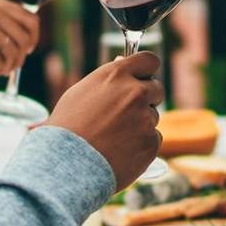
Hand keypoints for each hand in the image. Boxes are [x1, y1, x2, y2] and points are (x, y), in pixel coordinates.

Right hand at [0, 0, 38, 83]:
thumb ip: (2, 23)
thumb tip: (32, 36)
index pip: (31, 18)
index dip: (33, 38)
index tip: (26, 51)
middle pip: (27, 38)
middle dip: (20, 57)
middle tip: (4, 65)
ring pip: (16, 54)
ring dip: (5, 67)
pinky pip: (2, 65)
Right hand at [45, 52, 164, 190]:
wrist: (68, 164)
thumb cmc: (67, 128)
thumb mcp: (81, 93)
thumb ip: (108, 78)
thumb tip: (122, 63)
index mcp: (117, 75)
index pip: (149, 60)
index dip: (147, 71)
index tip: (143, 78)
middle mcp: (135, 93)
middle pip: (157, 89)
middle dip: (147, 98)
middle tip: (126, 113)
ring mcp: (146, 118)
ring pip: (153, 117)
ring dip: (141, 124)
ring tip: (113, 137)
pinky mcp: (151, 142)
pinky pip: (153, 139)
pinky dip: (141, 145)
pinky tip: (120, 151)